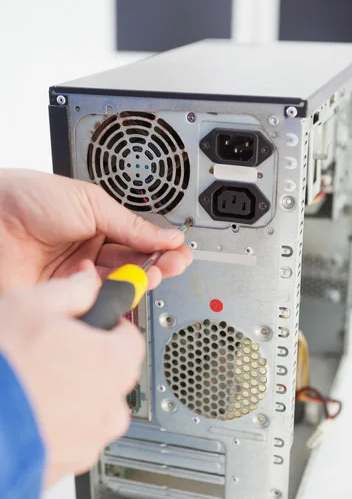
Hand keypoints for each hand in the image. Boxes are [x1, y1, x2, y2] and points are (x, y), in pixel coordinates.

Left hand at [0, 169, 192, 290]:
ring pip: (118, 285)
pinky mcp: (63, 295)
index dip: (161, 247)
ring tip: (150, 275)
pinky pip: (95, 301)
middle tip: (170, 266)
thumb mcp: (90, 202)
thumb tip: (167, 235)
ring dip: (137, 282)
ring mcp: (76, 275)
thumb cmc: (27, 197)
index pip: (139, 240)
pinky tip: (117, 288)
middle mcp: (90, 251)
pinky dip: (110, 298)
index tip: (178, 252)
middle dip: (156, 266)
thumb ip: (130, 224)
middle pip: (133, 265)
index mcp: (99, 225)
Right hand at [0, 272, 143, 487]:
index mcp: (111, 364)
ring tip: (35, 385)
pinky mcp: (65, 467)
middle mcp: (108, 408)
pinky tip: (28, 411)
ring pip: (93, 412)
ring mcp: (88, 443)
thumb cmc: (1, 368)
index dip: (112, 328)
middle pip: (114, 378)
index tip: (97, 325)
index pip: (132, 340)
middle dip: (91, 363)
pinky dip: (56, 427)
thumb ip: (71, 291)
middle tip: (56, 353)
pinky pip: (71, 440)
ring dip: (74, 398)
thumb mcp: (30, 307)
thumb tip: (88, 282)